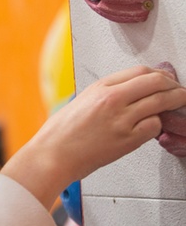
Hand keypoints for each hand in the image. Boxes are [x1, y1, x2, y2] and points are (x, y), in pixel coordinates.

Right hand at [2, 65, 185, 208]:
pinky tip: (153, 127)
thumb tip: (131, 91)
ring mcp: (121, 119)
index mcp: (99, 88)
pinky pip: (154, 126)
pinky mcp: (127, 139)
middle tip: (180, 91)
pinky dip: (158, 125)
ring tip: (180, 104)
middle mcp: (112, 99)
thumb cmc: (61, 132)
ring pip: (161, 103)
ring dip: (175, 102)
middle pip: (155, 82)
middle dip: (174, 86)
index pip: (140, 71)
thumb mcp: (81, 101)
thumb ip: (106, 94)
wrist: (53, 154)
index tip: (165, 79)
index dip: (159, 74)